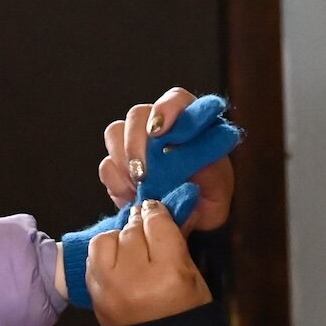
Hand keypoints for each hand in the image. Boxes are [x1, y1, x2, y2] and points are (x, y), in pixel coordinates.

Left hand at [87, 199, 212, 325]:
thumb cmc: (186, 314)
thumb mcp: (192, 276)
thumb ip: (176, 242)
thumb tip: (165, 210)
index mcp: (169, 274)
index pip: (158, 225)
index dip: (158, 212)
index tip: (157, 209)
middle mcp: (136, 279)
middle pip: (132, 230)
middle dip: (140, 224)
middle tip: (146, 225)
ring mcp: (110, 288)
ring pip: (107, 239)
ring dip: (119, 237)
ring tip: (131, 245)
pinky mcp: (95, 295)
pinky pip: (93, 258)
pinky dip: (105, 253)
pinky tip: (118, 259)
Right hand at [99, 87, 234, 233]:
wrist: (189, 225)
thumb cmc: (208, 201)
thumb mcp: (219, 192)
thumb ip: (208, 176)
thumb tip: (184, 168)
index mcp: (191, 125)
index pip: (177, 99)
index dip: (165, 109)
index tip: (158, 132)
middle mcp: (161, 128)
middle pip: (137, 114)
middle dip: (135, 143)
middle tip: (143, 174)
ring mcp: (136, 143)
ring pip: (115, 133)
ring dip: (123, 161)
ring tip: (139, 187)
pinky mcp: (118, 165)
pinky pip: (107, 165)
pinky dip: (117, 182)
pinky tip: (132, 196)